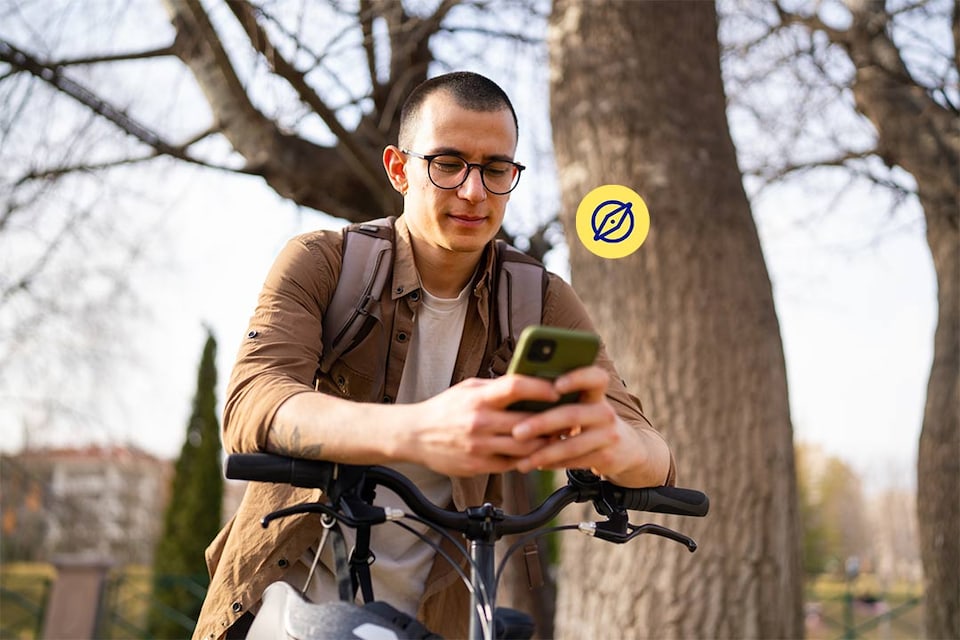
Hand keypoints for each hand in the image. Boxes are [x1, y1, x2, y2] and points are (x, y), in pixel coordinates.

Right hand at [400, 375, 560, 476]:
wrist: (413, 435)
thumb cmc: (444, 408)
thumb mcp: (467, 388)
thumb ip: (496, 387)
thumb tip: (529, 382)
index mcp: (478, 398)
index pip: (516, 387)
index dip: (541, 388)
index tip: (558, 390)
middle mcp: (479, 423)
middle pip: (527, 422)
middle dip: (552, 422)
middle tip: (568, 418)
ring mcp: (479, 447)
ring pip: (524, 448)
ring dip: (545, 444)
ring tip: (556, 437)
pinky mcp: (477, 466)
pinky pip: (511, 464)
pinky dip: (527, 459)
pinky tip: (535, 453)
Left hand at [509, 366, 668, 486]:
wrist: (627, 448)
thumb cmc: (591, 420)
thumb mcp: (586, 404)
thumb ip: (563, 398)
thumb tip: (520, 394)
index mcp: (597, 394)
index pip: (595, 377)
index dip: (577, 378)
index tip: (556, 384)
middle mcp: (605, 412)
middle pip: (572, 415)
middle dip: (541, 424)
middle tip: (516, 432)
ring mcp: (608, 436)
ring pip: (572, 445)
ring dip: (543, 453)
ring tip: (522, 459)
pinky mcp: (606, 458)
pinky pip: (574, 462)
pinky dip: (552, 464)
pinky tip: (534, 464)